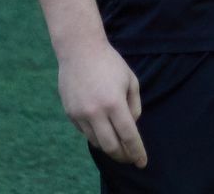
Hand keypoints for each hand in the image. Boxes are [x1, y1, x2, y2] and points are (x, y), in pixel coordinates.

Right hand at [58, 41, 146, 168]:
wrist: (79, 50)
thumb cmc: (110, 63)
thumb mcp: (130, 80)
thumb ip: (134, 105)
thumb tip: (131, 126)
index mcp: (114, 103)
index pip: (128, 136)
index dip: (137, 152)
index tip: (142, 163)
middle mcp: (96, 112)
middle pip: (111, 146)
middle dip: (123, 156)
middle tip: (130, 159)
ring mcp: (80, 114)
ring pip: (96, 142)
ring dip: (109, 147)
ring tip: (118, 146)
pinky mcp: (70, 113)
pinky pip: (85, 133)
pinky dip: (96, 135)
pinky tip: (103, 130)